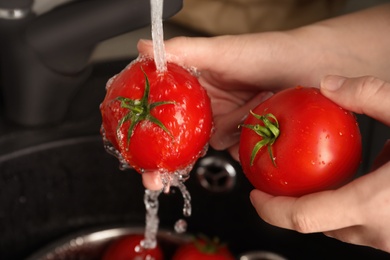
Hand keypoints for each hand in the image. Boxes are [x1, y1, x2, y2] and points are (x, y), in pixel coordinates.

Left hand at [250, 75, 389, 251]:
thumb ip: (370, 95)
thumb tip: (328, 84)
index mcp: (375, 204)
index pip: (302, 219)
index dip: (271, 210)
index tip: (256, 195)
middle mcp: (380, 231)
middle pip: (316, 223)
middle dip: (292, 202)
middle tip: (277, 178)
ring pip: (338, 225)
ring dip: (319, 203)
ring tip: (308, 177)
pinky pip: (359, 224)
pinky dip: (344, 206)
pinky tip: (350, 181)